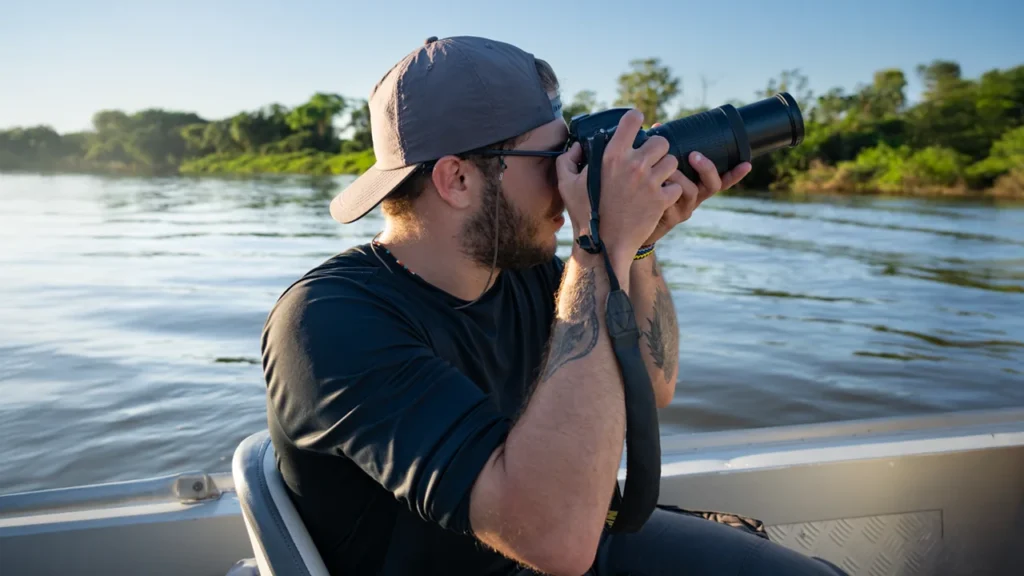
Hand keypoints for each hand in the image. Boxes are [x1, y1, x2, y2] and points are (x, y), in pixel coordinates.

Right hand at [556, 110, 682, 267]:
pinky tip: (659, 196)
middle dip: (656, 149)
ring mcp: (650, 183)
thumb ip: (568, 159)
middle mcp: (634, 165)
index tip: (635, 126)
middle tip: (649, 159)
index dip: (636, 120)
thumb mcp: (566, 184)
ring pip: (672, 161)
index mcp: (612, 156)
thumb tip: (578, 146)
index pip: (633, 119)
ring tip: (656, 177)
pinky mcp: (662, 200)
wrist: (602, 246)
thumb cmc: (583, 214)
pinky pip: (677, 186)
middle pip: (660, 141)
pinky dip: (671, 191)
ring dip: (665, 168)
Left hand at [642, 123, 751, 245]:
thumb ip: (664, 153)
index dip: (735, 173)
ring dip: (680, 178)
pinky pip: (670, 205)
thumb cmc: (648, 193)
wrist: (633, 224)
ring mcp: (683, 209)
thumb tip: (658, 125)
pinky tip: (653, 187)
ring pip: (690, 192)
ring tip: (667, 171)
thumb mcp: (661, 173)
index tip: (747, 164)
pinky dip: (663, 193)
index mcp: (697, 187)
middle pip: (713, 185)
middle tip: (694, 155)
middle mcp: (695, 199)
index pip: (721, 179)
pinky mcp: (669, 218)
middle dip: (707, 168)